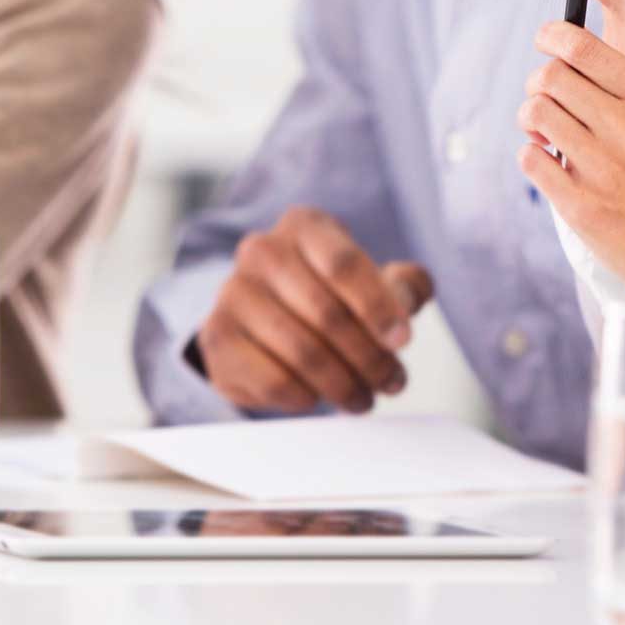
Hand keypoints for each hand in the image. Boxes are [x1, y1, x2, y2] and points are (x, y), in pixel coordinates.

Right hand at [195, 207, 433, 415]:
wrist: (263, 321)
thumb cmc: (329, 295)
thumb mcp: (374, 282)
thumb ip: (404, 286)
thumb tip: (406, 301)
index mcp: (305, 225)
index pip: (343, 264)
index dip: (378, 306)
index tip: (402, 341)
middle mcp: (262, 250)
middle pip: (326, 313)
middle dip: (369, 356)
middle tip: (391, 381)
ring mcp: (233, 292)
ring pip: (302, 351)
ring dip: (343, 384)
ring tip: (364, 398)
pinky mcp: (217, 336)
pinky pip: (272, 379)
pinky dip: (305, 397)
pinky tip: (319, 397)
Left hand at [516, 21, 624, 299]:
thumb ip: (621, 92)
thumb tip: (558, 66)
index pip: (582, 47)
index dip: (551, 37)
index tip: (544, 43)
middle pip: (549, 76)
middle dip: (537, 86)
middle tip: (547, 107)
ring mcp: (605, 168)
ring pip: (535, 113)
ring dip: (531, 123)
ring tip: (549, 140)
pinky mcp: (584, 208)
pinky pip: (530, 159)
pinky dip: (533, 157)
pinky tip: (552, 168)